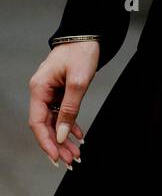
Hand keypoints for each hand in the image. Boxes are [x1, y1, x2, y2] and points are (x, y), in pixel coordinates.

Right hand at [28, 43, 97, 168]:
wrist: (89, 34)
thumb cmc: (82, 51)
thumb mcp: (79, 81)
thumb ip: (70, 109)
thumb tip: (63, 134)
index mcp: (39, 87)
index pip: (37, 122)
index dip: (45, 142)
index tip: (55, 157)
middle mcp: (41, 91)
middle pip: (45, 124)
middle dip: (57, 144)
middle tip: (70, 161)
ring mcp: (50, 91)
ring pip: (54, 121)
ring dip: (65, 137)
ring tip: (75, 153)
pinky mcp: (60, 90)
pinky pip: (62, 112)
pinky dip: (70, 125)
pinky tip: (79, 135)